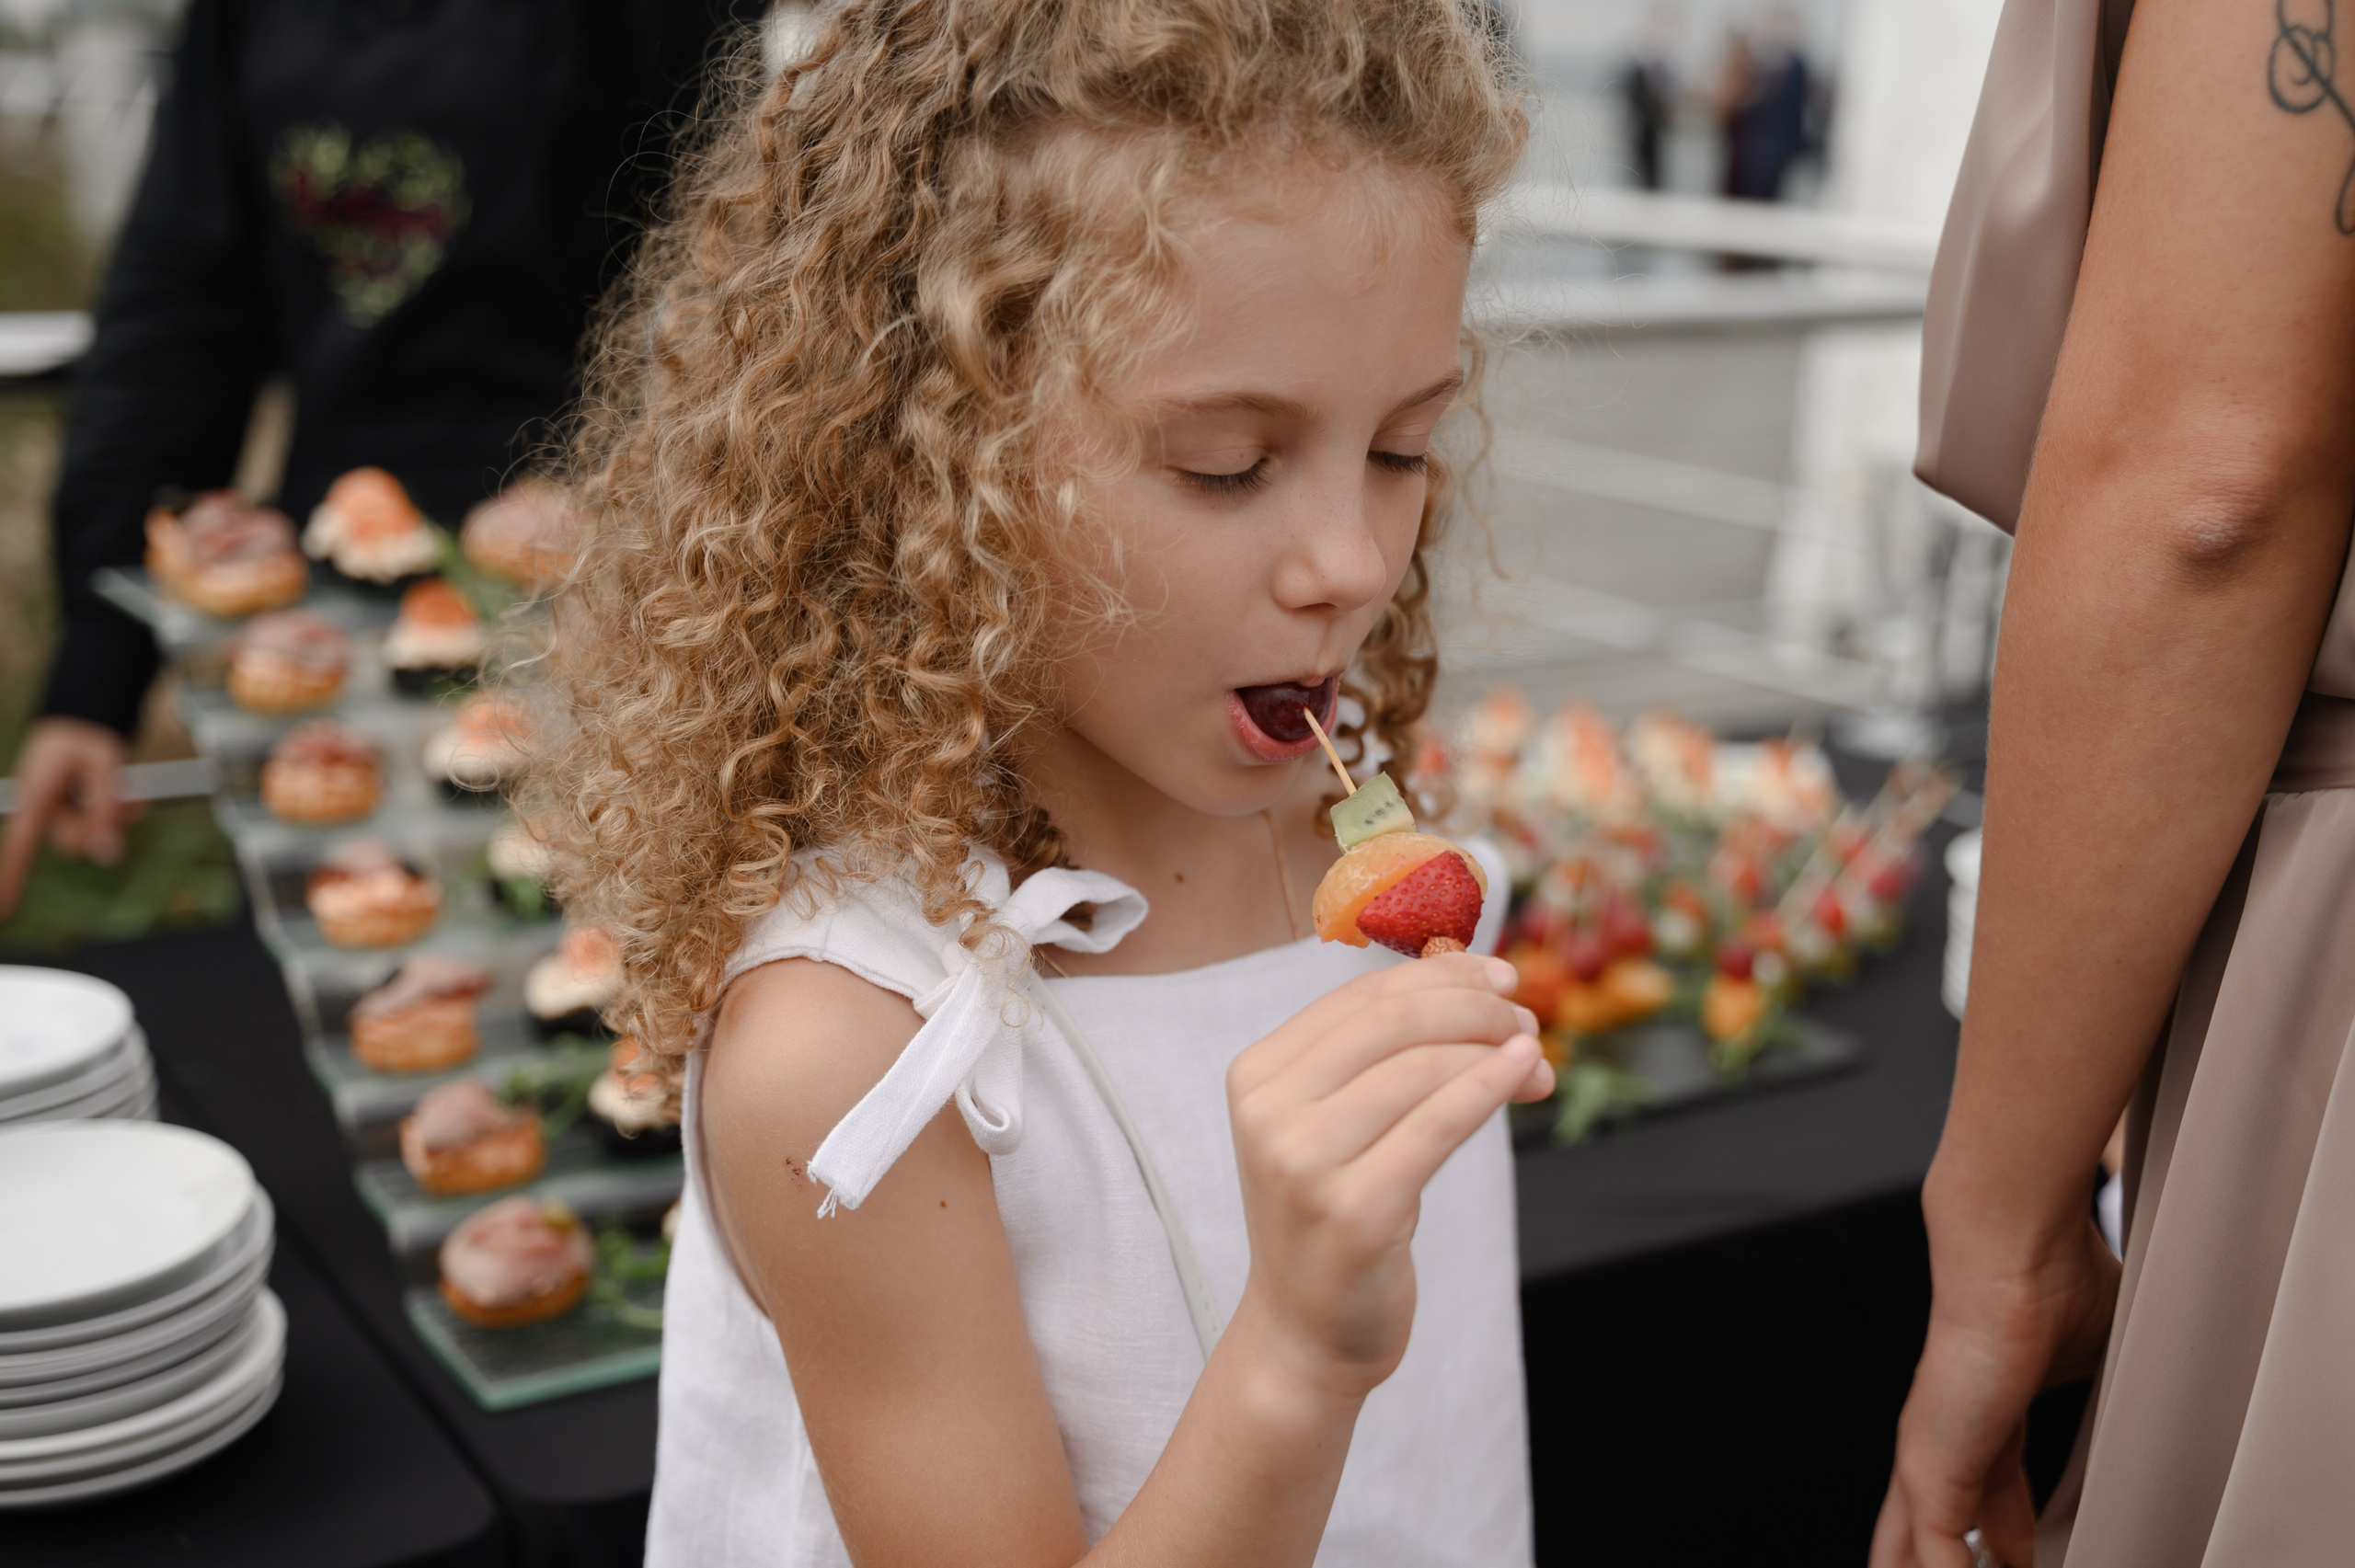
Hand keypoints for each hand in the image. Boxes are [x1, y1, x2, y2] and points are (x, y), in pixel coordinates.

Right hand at [0, 717, 137, 918]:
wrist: (87, 720)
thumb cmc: (86, 738)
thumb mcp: (103, 768)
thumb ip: (105, 812)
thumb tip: (109, 857)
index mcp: (36, 799)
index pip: (18, 846)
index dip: (10, 877)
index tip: (3, 910)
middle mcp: (45, 811)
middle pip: (75, 842)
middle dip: (99, 823)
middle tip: (109, 792)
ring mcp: (63, 813)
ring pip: (95, 834)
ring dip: (114, 813)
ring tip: (117, 782)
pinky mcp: (80, 812)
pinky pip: (106, 825)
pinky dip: (121, 810)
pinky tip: (125, 790)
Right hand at [1224, 952, 1548, 1403]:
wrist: (1305, 1331)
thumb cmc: (1335, 1214)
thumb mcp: (1335, 1125)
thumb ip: (1382, 1057)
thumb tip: (1481, 984)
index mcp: (1255, 1075)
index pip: (1359, 997)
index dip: (1439, 975)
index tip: (1500, 977)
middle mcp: (1268, 1112)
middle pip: (1392, 1022)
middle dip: (1473, 1006)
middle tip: (1525, 1018)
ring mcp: (1304, 1163)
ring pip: (1419, 1068)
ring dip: (1492, 1048)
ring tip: (1535, 1058)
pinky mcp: (1354, 1210)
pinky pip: (1438, 1125)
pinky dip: (1489, 1087)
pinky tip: (1523, 1073)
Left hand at [1871, 1208, 2120, 1567]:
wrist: (2018, 1251)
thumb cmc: (2063, 1279)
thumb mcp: (2105, 1353)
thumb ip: (2117, 1392)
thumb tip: (2172, 1405)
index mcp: (1989, 1408)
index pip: (1991, 1488)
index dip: (2009, 1532)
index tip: (2025, 1559)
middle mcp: (1951, 1433)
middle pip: (1945, 1525)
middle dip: (1974, 1559)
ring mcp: (1933, 1453)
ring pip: (1918, 1545)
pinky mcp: (1931, 1468)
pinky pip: (1935, 1556)